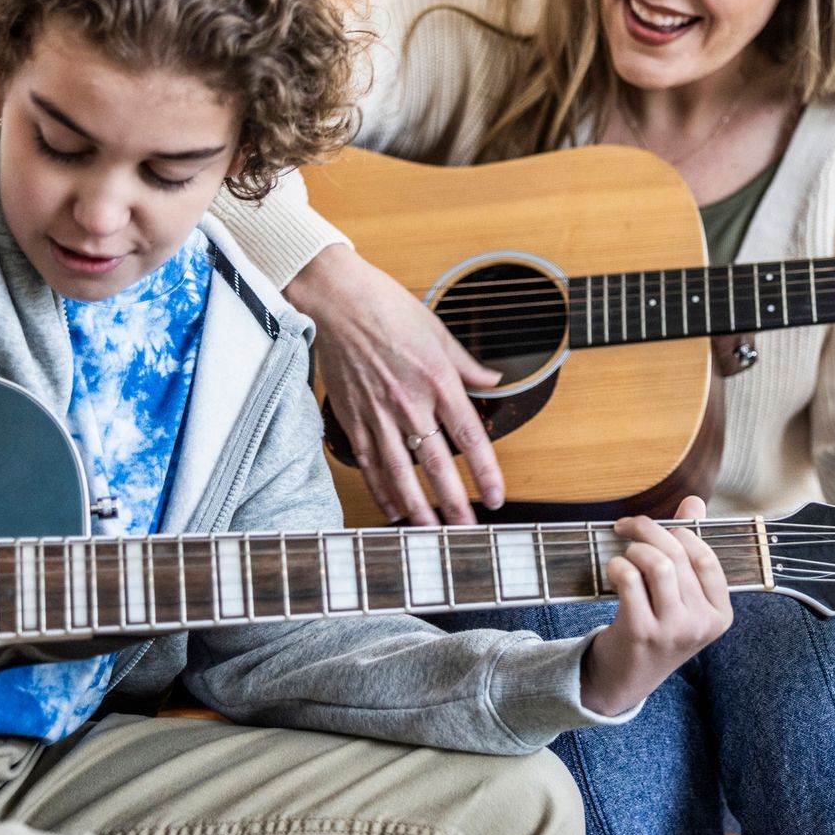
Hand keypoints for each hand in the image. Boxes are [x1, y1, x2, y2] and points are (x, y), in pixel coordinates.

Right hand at [286, 244, 503, 524]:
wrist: (337, 300)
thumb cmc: (388, 308)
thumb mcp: (438, 331)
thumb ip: (467, 365)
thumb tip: (494, 383)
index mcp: (438, 380)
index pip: (470, 436)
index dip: (486, 471)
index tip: (496, 497)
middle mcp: (410, 402)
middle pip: (436, 464)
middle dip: (453, 503)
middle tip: (466, 530)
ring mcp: (378, 413)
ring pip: (400, 472)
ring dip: (418, 508)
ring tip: (431, 534)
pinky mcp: (352, 417)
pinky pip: (368, 463)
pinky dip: (380, 489)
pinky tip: (393, 509)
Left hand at [580, 497, 733, 716]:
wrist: (625, 678)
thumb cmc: (657, 628)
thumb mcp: (682, 597)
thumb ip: (690, 549)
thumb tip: (694, 501)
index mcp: (720, 614)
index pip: (707, 558)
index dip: (681, 532)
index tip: (659, 525)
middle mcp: (701, 624)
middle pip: (678, 555)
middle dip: (648, 530)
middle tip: (627, 527)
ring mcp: (672, 630)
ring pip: (657, 564)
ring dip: (634, 549)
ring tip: (624, 555)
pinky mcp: (641, 632)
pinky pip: (630, 580)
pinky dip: (618, 565)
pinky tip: (614, 570)